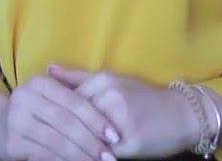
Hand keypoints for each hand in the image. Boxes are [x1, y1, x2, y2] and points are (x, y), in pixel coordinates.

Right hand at [0, 75, 118, 160]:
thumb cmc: (37, 111)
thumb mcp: (53, 96)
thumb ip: (77, 92)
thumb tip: (111, 98)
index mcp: (39, 83)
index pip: (74, 102)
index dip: (96, 120)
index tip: (116, 137)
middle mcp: (24, 98)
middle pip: (66, 123)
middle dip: (91, 142)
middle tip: (110, 157)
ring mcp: (16, 120)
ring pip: (57, 142)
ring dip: (81, 156)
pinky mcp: (12, 142)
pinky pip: (45, 155)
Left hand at [50, 66, 198, 158]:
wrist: (184, 115)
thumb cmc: (146, 98)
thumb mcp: (114, 81)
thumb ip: (79, 78)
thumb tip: (48, 70)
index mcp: (104, 82)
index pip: (67, 98)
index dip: (52, 112)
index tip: (37, 122)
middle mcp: (111, 98)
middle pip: (73, 118)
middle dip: (57, 131)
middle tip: (38, 141)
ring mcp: (121, 121)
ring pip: (85, 137)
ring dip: (69, 147)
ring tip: (52, 153)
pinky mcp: (131, 143)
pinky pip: (101, 152)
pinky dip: (88, 156)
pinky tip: (77, 158)